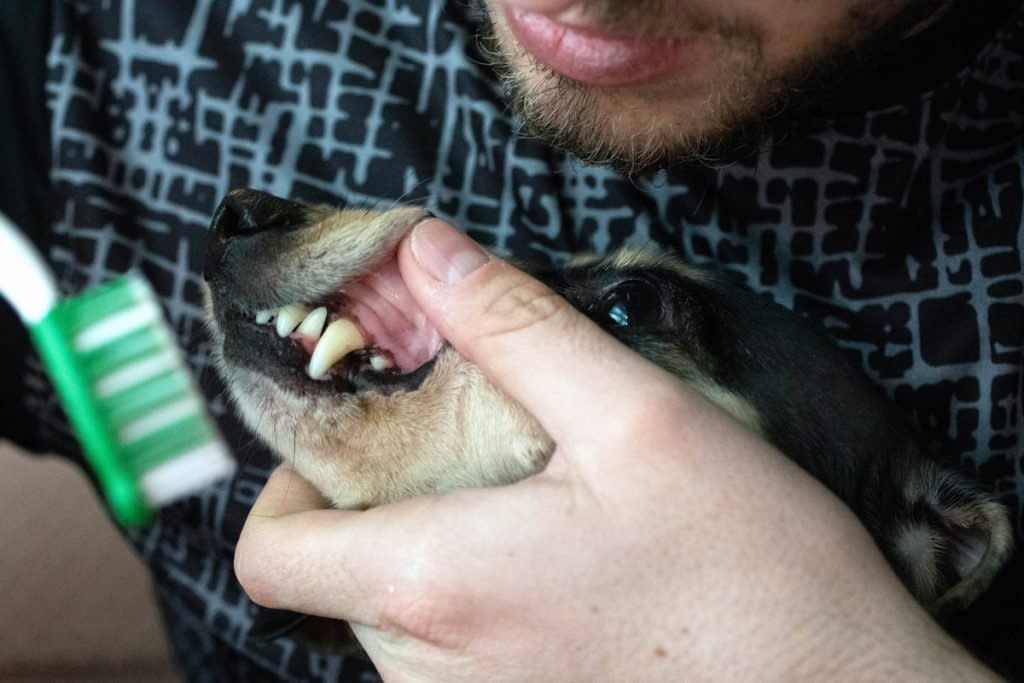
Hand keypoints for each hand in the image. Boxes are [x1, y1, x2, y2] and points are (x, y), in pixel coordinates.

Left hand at [234, 219, 992, 681]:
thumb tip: (423, 253)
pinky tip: (557, 565)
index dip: (284, 489)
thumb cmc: (750, 568)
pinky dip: (472, 600)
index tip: (354, 440)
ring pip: (392, 618)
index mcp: (435, 586)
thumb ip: (514, 327)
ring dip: (429, 547)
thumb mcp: (637, 416)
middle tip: (458, 444)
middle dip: (374, 501)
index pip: (268, 557)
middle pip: (334, 578)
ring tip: (522, 500)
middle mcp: (432, 671)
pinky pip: (450, 657)